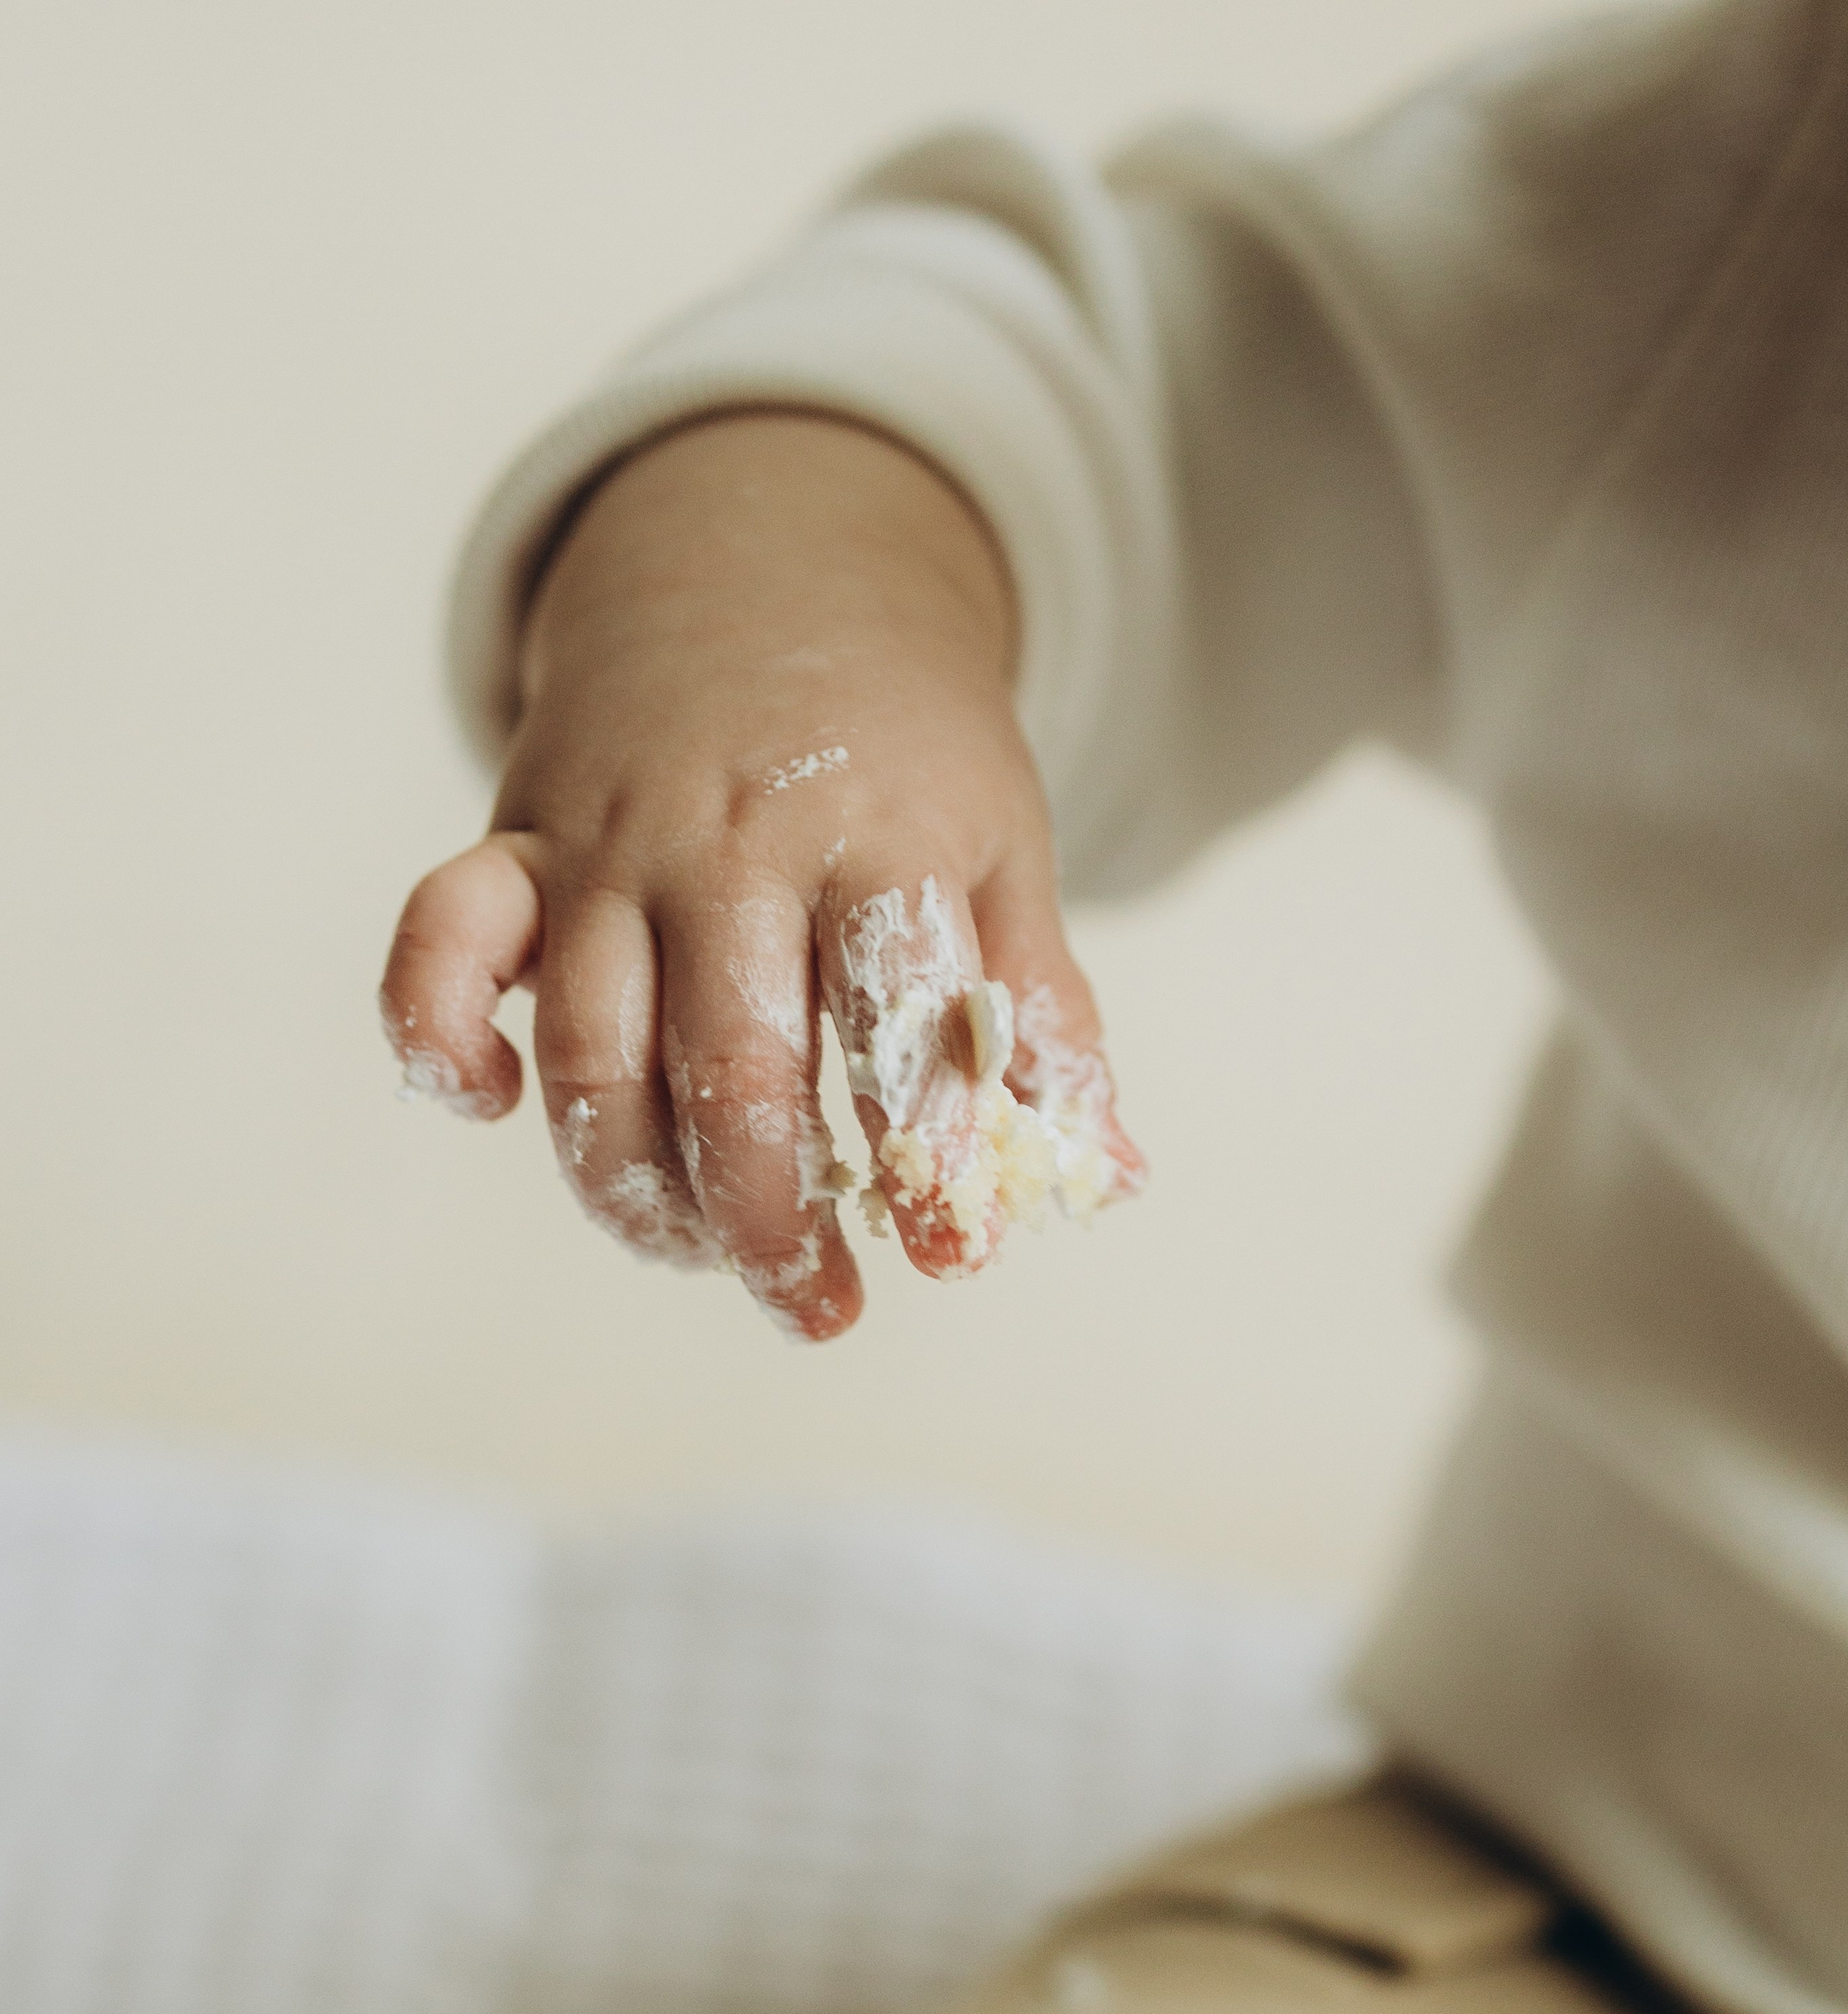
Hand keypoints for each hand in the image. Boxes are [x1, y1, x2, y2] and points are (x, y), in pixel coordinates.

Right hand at [381, 411, 1143, 1341]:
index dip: (923, 1156)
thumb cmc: (900, 746)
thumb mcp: (998, 849)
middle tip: (818, 1308)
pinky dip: (433, 1033)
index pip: (895, 1021)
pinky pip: (438, 943)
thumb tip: (1103, 1173)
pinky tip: (488, 1103)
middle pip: (732, 1071)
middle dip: (770, 1222)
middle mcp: (729, 843)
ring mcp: (609, 845)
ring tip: (700, 1254)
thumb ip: (1037, 1010)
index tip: (949, 1258)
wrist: (769, 559)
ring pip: (593, 1057)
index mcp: (876, 836)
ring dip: (636, 1192)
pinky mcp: (517, 844)